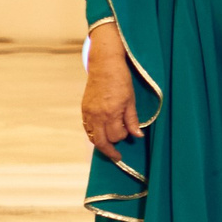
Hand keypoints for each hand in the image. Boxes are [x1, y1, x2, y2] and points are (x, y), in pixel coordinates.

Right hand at [81, 27, 140, 158]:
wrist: (104, 65)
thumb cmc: (120, 80)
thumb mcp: (131, 100)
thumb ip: (132, 119)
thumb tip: (137, 136)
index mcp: (111, 112)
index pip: (116, 136)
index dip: (123, 137)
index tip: (128, 133)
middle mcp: (97, 115)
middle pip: (101, 142)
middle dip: (109, 151)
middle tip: (117, 156)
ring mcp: (88, 112)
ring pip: (92, 136)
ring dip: (101, 143)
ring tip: (109, 146)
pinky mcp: (84, 109)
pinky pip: (87, 128)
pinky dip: (93, 134)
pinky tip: (100, 134)